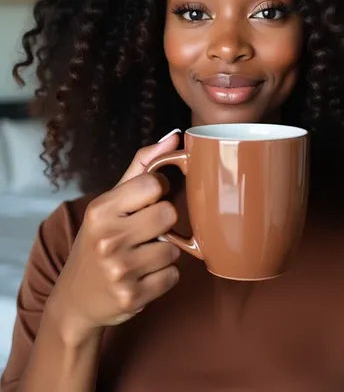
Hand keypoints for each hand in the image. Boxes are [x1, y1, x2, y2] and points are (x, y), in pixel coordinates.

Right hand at [46, 132, 181, 345]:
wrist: (75, 300)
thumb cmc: (98, 242)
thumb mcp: (110, 203)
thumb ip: (142, 166)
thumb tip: (174, 137)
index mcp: (101, 210)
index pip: (153, 184)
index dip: (157, 192)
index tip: (147, 202)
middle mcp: (107, 239)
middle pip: (169, 215)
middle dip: (163, 224)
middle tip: (145, 232)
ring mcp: (119, 271)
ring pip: (174, 250)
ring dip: (164, 253)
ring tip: (141, 257)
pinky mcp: (132, 298)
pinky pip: (173, 276)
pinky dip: (163, 277)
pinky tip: (143, 277)